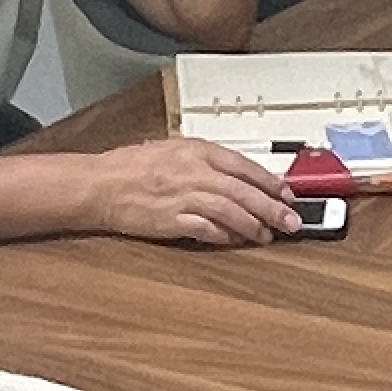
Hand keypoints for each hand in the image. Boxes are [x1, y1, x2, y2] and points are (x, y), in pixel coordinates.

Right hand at [83, 134, 296, 245]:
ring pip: (230, 210)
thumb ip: (205, 160)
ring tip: (268, 235)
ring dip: (253, 225)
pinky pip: (206, 229)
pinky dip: (224, 236)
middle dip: (272, 207)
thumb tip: (237, 175)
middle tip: (292, 221)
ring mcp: (183, 197)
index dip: (270, 182)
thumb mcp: (173, 149)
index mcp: (197, 150)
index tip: (288, 194)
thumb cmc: (132, 166)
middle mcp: (194, 171)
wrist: (100, 184)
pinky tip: (236, 241)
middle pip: (244, 190)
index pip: (244, 165)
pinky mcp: (171, 220)